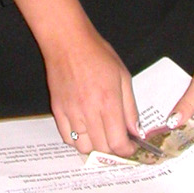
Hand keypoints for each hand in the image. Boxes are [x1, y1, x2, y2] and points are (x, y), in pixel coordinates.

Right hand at [16, 0, 140, 156]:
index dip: (127, 150)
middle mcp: (88, 111)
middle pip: (102, 149)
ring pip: (83, 147)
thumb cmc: (98, 54)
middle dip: (113, 150)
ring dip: (95, 147)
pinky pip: (66, 137)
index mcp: (108, 103)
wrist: (67, 41)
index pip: (118, 143)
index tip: (131, 147)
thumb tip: (136, 131)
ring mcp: (71, 112)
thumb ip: (130, 107)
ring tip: (101, 136)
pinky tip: (84, 130)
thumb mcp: (123, 76)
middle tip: (118, 141)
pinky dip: (77, 140)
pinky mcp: (57, 110)